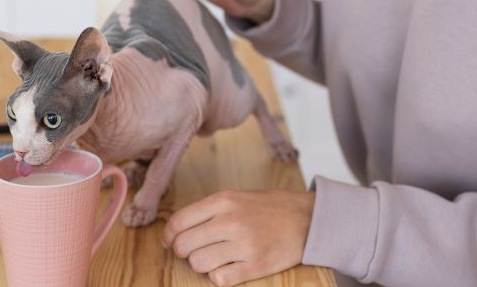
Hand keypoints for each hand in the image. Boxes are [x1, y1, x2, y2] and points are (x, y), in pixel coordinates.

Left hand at [162, 189, 314, 286]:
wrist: (307, 219)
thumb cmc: (268, 208)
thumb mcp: (237, 197)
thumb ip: (207, 211)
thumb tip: (174, 231)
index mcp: (224, 201)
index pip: (179, 222)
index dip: (169, 235)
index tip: (170, 241)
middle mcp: (231, 221)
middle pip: (185, 245)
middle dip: (184, 251)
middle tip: (194, 250)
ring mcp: (244, 244)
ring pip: (198, 263)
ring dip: (201, 264)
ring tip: (214, 258)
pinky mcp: (256, 265)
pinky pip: (220, 279)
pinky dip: (219, 276)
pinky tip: (228, 268)